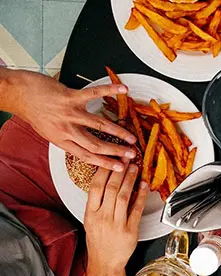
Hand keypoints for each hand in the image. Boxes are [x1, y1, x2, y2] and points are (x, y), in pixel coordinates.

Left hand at [1, 69, 136, 171]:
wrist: (17, 94)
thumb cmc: (33, 111)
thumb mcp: (48, 132)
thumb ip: (67, 138)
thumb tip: (84, 144)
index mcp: (61, 140)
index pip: (87, 156)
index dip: (105, 163)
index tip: (119, 168)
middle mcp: (66, 129)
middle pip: (96, 145)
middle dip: (116, 151)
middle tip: (131, 154)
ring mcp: (69, 113)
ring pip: (99, 125)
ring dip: (118, 132)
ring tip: (131, 137)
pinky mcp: (70, 97)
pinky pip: (94, 94)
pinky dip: (110, 90)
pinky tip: (123, 90)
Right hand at [84, 163, 148, 275]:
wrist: (104, 263)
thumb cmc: (98, 241)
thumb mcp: (91, 220)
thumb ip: (97, 202)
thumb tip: (107, 181)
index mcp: (90, 214)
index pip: (95, 187)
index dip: (104, 171)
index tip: (111, 159)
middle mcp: (102, 217)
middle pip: (111, 188)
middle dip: (120, 170)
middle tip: (126, 158)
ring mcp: (116, 224)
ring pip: (124, 196)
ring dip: (130, 179)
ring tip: (135, 168)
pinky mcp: (130, 230)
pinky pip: (137, 209)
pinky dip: (141, 196)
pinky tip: (144, 186)